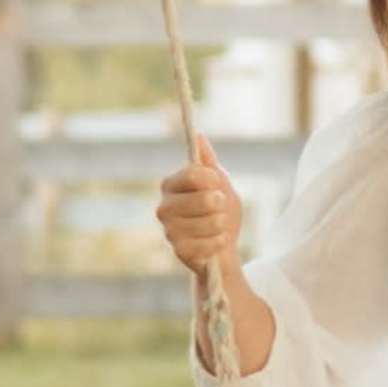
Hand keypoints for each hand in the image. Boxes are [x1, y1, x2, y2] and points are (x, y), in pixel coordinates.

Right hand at [155, 142, 243, 283]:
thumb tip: (198, 136)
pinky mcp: (178, 251)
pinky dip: (219, 241)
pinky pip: (209, 243)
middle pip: (203, 199)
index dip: (212, 179)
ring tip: (219, 225)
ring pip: (210, 222)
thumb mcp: (219, 182)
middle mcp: (163, 207)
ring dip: (222, 224)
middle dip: (221, 204)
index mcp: (171, 185)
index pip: (192, 174)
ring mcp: (169, 230)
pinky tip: (216, 241)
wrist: (224, 244)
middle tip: (219, 208)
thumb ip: (208, 162)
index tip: (218, 183)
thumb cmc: (220, 210)